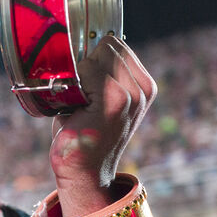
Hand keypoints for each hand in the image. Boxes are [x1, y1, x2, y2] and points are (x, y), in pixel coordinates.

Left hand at [50, 35, 155, 216]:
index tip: (84, 83)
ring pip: (97, 53)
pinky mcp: (114, 99)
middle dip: (86, 61)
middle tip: (78, 92)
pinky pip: (86, 68)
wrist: (84, 173)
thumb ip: (101, 74)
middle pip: (107, 44)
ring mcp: (131, 94)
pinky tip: (73, 104)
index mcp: (144, 85)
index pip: (115, 43)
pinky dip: (72, 80)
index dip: (92, 57)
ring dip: (79, 72)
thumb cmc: (84, 135)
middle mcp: (143, 88)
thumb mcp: (100, 101)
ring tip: (77, 99)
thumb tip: (82, 45)